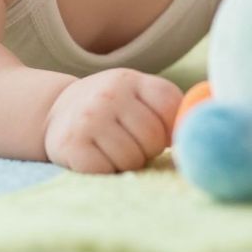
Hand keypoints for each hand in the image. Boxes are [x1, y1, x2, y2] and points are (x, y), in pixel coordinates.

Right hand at [43, 69, 181, 172]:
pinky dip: (106, 171)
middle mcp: (109, 94)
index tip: (158, 133)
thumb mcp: (135, 94)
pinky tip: (96, 157)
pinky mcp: (72, 145)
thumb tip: (196, 136)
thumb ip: (166, 108)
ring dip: (128, 162)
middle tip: (130, 142)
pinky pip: (107, 171)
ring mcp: (89, 118)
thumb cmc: (109, 108)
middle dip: (148, 149)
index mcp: (130, 80)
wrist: (55, 112)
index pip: (170, 106)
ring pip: (133, 159)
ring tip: (112, 149)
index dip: (170, 128)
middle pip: (153, 138)